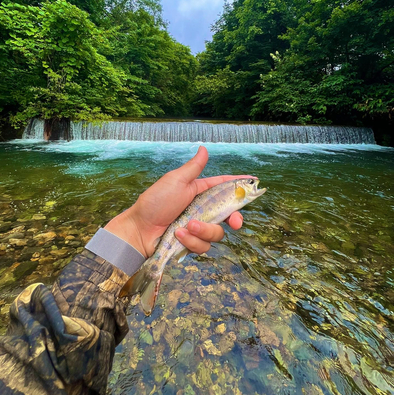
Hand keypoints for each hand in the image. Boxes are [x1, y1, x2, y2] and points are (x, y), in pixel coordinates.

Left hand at [105, 146, 252, 257]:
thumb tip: (204, 148)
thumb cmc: (155, 202)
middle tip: (235, 222)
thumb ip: (194, 168)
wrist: (139, 230)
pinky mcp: (192, 243)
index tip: (255, 181)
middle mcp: (202, 210)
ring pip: (217, 233)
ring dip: (203, 230)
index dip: (239, 184)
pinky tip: (178, 236)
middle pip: (228, 214)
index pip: (223, 186)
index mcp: (199, 192)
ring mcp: (198, 228)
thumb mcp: (176, 181)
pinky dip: (192, 241)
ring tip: (185, 227)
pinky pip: (203, 246)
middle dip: (234, 219)